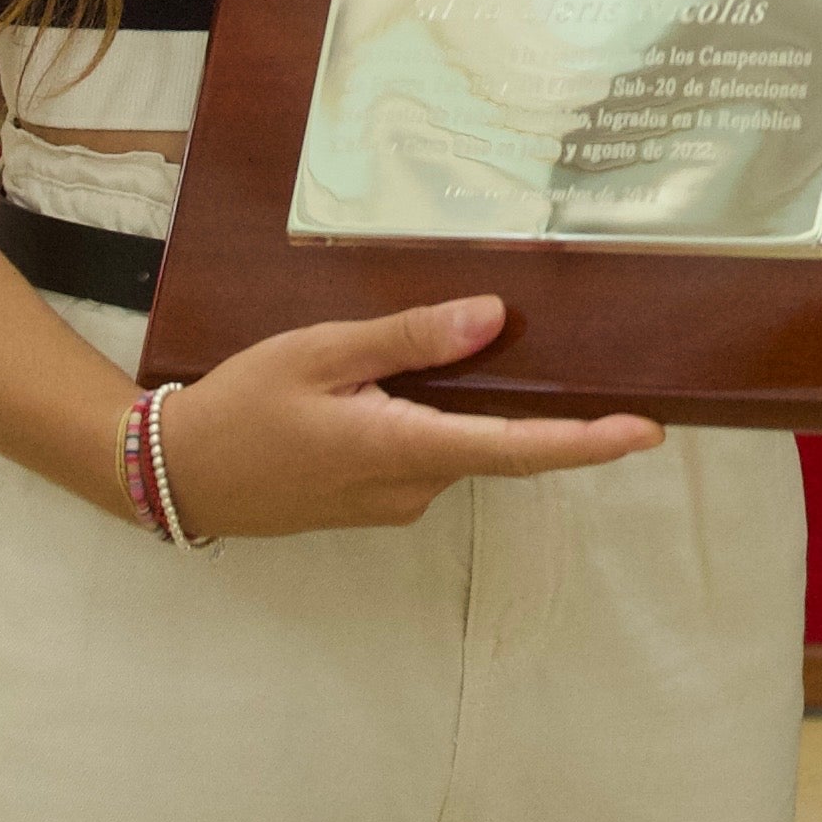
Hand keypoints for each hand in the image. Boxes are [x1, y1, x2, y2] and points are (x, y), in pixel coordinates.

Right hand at [160, 297, 665, 535]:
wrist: (177, 476)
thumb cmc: (242, 407)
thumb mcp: (320, 353)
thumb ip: (408, 338)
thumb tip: (493, 319)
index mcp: (401, 448)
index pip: (516, 450)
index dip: (586, 443)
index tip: (644, 433)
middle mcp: (410, 487)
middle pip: (496, 442)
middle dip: (532, 405)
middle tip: (567, 352)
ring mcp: (393, 502)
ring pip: (456, 444)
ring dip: (462, 406)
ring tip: (437, 349)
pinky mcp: (375, 502)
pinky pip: (425, 454)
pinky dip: (430, 420)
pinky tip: (394, 385)